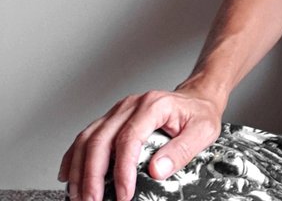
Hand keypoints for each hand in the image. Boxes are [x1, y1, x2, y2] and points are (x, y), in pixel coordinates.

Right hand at [59, 85, 224, 200]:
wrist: (197, 99)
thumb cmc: (199, 114)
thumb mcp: (203, 131)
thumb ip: (181, 150)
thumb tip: (156, 171)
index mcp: (153, 106)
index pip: (129, 139)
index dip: (122, 170)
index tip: (123, 194)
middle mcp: (131, 105)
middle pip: (100, 140)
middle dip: (92, 176)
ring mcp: (118, 111)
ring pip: (87, 138)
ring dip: (78, 170)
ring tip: (79, 196)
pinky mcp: (111, 119)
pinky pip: (85, 136)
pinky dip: (74, 157)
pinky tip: (69, 176)